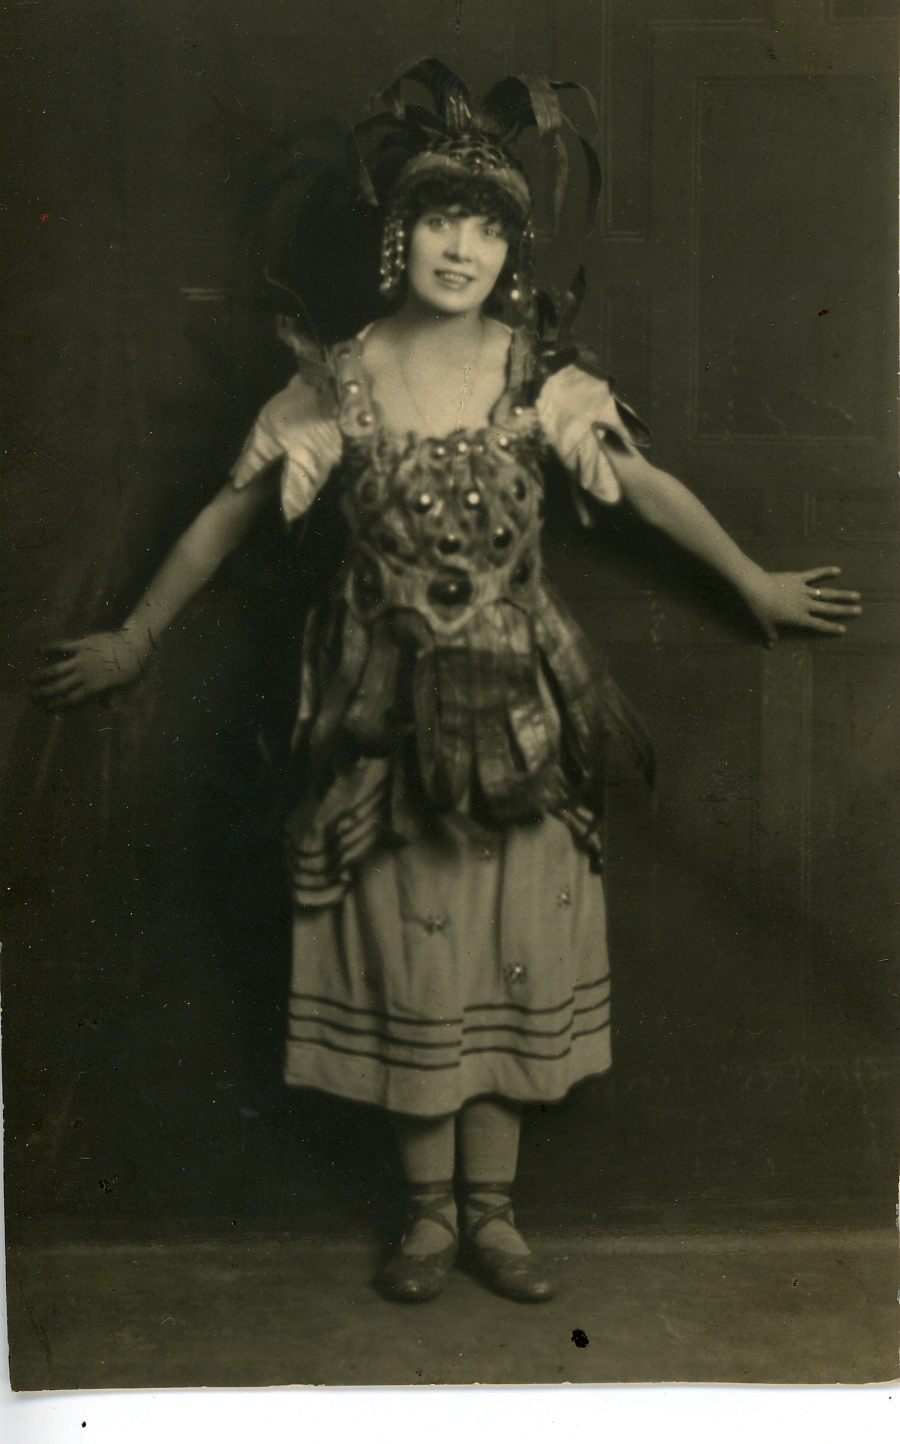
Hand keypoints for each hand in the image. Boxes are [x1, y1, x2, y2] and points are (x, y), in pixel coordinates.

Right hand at [29, 630, 149, 709]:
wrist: (136, 643)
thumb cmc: (132, 666)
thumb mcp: (124, 685)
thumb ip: (112, 694)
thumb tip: (108, 707)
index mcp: (94, 687)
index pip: (70, 701)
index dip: (56, 705)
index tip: (46, 708)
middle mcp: (85, 675)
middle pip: (58, 688)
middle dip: (42, 693)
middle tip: (30, 695)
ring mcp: (82, 659)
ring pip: (55, 670)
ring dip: (40, 675)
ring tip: (29, 678)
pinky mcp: (82, 643)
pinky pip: (62, 647)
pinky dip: (49, 649)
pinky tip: (38, 651)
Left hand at [742, 567, 861, 644]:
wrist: (755, 589)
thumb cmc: (760, 610)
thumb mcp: (764, 627)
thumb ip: (770, 637)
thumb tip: (769, 647)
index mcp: (799, 618)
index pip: (819, 625)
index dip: (831, 628)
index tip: (844, 629)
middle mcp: (806, 605)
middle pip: (829, 608)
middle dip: (845, 610)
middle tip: (859, 610)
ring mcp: (803, 590)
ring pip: (827, 593)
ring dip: (842, 594)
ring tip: (856, 595)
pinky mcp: (798, 578)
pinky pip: (814, 574)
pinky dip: (825, 571)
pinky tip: (837, 570)